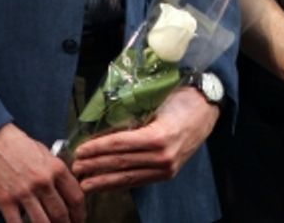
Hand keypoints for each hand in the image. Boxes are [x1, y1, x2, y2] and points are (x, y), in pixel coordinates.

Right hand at [0, 123, 84, 222]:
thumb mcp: (45, 152)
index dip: (80, 213)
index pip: (76, 197)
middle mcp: (43, 182)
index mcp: (56, 168)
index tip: (79, 220)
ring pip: (43, 222)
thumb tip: (65, 187)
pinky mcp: (5, 201)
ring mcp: (24, 193)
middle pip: (61, 213)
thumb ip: (56, 170)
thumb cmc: (18, 145)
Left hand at [71, 86, 218, 191]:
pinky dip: (120, 184)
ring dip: (104, 180)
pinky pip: (139, 181)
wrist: (209, 108)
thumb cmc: (182, 98)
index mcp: (159, 135)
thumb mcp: (158, 100)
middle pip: (121, 163)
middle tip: (75, 167)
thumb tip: (104, 124)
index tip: (80, 150)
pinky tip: (106, 185)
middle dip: (95, 166)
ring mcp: (167, 168)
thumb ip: (134, 114)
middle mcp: (162, 156)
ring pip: (128, 176)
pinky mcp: (168, 174)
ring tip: (84, 183)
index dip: (98, 148)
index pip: (120, 144)